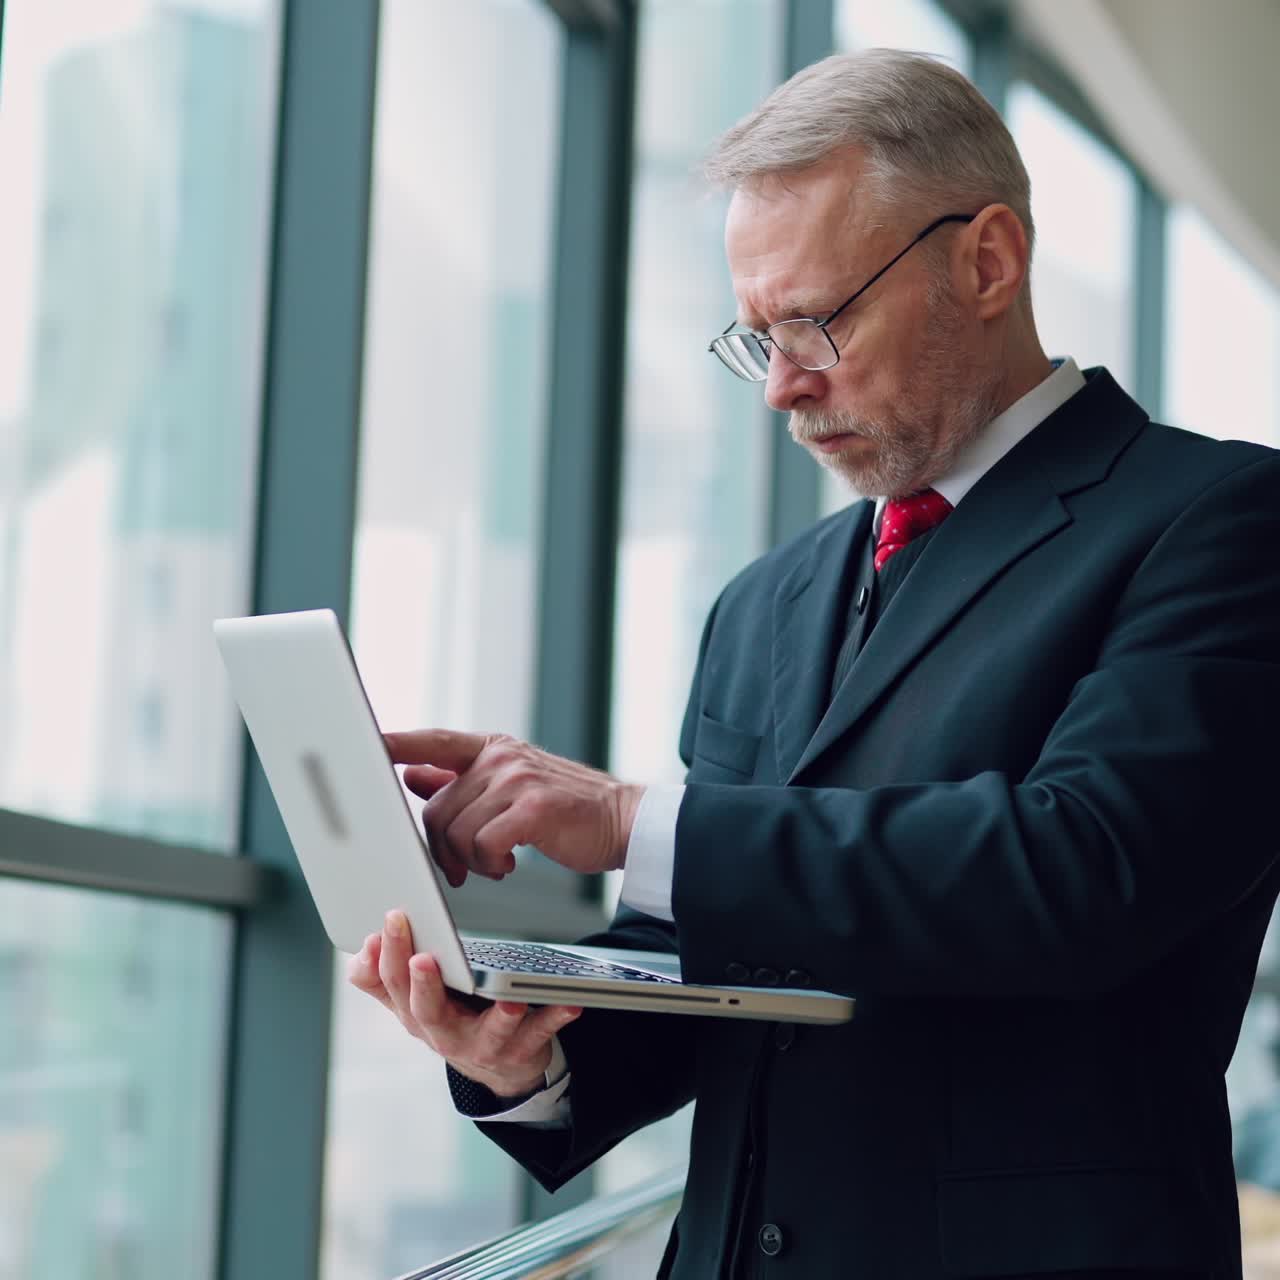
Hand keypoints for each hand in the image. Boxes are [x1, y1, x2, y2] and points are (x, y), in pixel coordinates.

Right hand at [347, 909, 581, 1097]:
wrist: (497, 1068)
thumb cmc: (453, 1020)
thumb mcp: (413, 1003)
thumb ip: (382, 978)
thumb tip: (360, 949)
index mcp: (416, 1015)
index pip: (392, 985)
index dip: (388, 955)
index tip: (390, 922)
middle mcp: (446, 1035)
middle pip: (427, 1012)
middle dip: (422, 984)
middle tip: (422, 957)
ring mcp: (485, 1046)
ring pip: (489, 1033)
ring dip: (499, 1016)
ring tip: (509, 998)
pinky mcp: (521, 1050)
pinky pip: (540, 1034)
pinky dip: (554, 1018)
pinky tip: (570, 1004)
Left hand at [384, 728, 644, 886]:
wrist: (623, 821)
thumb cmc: (566, 810)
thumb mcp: (512, 786)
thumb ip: (462, 780)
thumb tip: (412, 775)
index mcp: (493, 749)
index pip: (433, 741)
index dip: (397, 744)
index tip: (365, 744)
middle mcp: (502, 758)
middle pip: (437, 808)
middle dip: (442, 849)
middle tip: (462, 869)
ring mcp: (518, 779)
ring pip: (457, 831)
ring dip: (470, 862)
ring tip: (495, 865)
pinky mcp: (533, 808)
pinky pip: (483, 845)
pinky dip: (490, 865)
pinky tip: (509, 866)